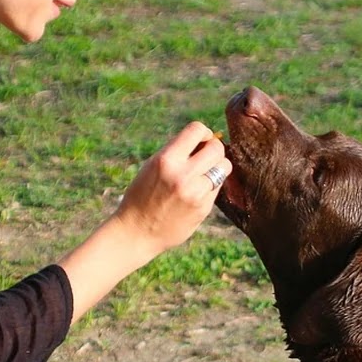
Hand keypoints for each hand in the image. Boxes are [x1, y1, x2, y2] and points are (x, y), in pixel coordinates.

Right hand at [112, 121, 230, 255]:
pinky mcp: (204, 208)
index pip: (196, 130)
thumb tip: (205, 140)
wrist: (138, 231)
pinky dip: (212, 184)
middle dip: (214, 148)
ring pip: (224, 167)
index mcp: (166, 160)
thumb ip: (177, 153)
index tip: (201, 140)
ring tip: (205, 172)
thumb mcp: (152, 166)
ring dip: (218, 166)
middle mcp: (182, 175)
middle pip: (216, 148)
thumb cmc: (143, 195)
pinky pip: (218, 186)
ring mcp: (195, 193)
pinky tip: (199, 190)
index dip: (204, 132)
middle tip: (206, 156)